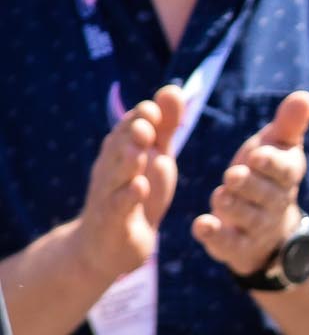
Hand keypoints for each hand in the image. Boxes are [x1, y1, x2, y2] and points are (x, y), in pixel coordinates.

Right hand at [74, 85, 185, 281]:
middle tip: (148, 121)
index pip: (131, 125)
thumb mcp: (155, 158)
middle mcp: (112, 168)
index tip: (158, 106)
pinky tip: (139, 187)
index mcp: (123, 150)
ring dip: (128, 161)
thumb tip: (174, 88)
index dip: (144, 116)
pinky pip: (118, 206)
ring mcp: (109, 193)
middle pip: (120, 145)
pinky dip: (128, 196)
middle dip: (133, 132)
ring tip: (141, 151)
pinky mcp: (112, 221)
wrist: (108, 245)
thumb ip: (165, 127)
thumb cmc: (135, 194)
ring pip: (117, 174)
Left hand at [193, 90, 308, 275]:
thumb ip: (288, 125)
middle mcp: (276, 203)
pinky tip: (202, 225)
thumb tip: (304, 95)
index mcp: (286, 175)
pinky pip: (228, 244)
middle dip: (249, 186)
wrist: (269, 230)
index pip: (284, 170)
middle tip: (233, 175)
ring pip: (246, 218)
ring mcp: (257, 228)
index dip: (270, 164)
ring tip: (221, 196)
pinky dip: (215, 236)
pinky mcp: (238, 248)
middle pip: (265, 195)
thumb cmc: (267, 177)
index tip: (256, 156)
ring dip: (232, 207)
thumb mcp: (277, 148)